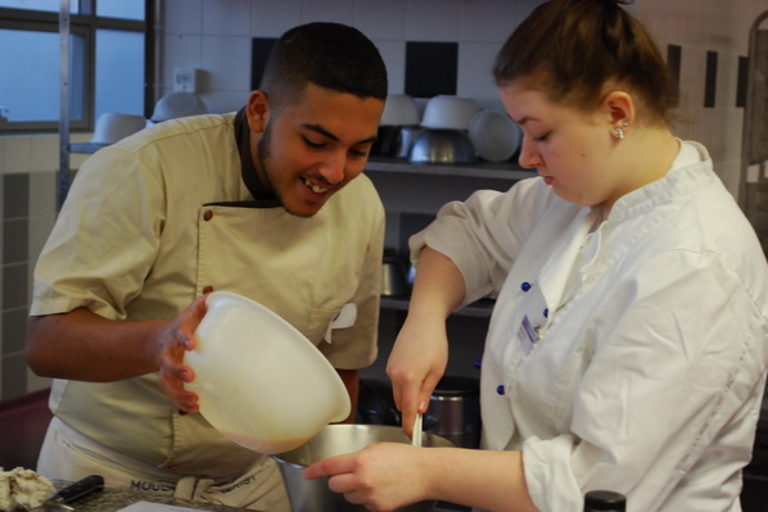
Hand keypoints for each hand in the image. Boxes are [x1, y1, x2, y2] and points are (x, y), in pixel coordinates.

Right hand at [154, 295, 207, 412]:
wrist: (160, 340)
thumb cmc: (185, 325)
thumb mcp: (193, 311)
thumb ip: (205, 303)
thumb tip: (214, 294)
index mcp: (177, 333)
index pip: (179, 333)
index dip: (184, 338)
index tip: (191, 344)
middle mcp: (169, 352)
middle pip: (168, 363)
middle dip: (177, 370)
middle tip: (190, 376)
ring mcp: (167, 368)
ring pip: (167, 383)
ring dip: (179, 393)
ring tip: (195, 401)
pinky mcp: (170, 381)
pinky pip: (172, 394)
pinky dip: (182, 402)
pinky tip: (196, 408)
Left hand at [303, 443, 429, 510]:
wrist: (425, 473)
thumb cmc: (404, 457)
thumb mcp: (376, 449)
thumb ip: (357, 457)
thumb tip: (343, 465)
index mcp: (360, 461)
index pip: (329, 467)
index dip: (314, 471)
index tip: (307, 474)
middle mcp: (362, 480)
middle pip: (334, 485)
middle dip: (339, 480)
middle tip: (351, 475)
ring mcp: (369, 496)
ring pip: (348, 496)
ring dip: (354, 490)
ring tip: (373, 481)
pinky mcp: (377, 507)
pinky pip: (363, 504)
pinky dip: (368, 498)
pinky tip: (381, 489)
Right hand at [386, 315, 447, 436]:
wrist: (423, 320)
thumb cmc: (433, 341)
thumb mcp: (437, 371)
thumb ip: (426, 393)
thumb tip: (420, 409)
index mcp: (409, 379)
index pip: (407, 410)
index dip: (409, 425)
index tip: (411, 434)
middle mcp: (395, 375)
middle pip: (400, 404)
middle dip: (411, 408)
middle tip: (425, 406)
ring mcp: (390, 369)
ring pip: (397, 393)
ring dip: (408, 395)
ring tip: (424, 380)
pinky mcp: (389, 364)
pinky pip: (395, 382)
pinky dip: (404, 385)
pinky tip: (417, 373)